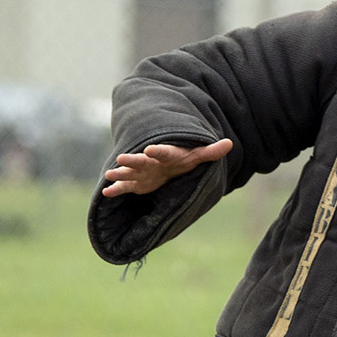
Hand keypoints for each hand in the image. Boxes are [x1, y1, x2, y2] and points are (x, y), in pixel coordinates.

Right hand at [101, 138, 233, 196]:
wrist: (170, 163)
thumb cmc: (184, 159)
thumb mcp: (197, 156)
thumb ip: (211, 152)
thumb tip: (230, 143)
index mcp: (167, 155)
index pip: (163, 151)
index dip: (158, 150)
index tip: (150, 149)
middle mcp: (151, 162)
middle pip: (141, 161)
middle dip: (132, 160)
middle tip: (121, 158)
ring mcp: (142, 172)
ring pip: (130, 172)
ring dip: (120, 173)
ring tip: (109, 175)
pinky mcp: (137, 182)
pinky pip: (126, 186)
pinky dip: (117, 189)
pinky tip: (106, 193)